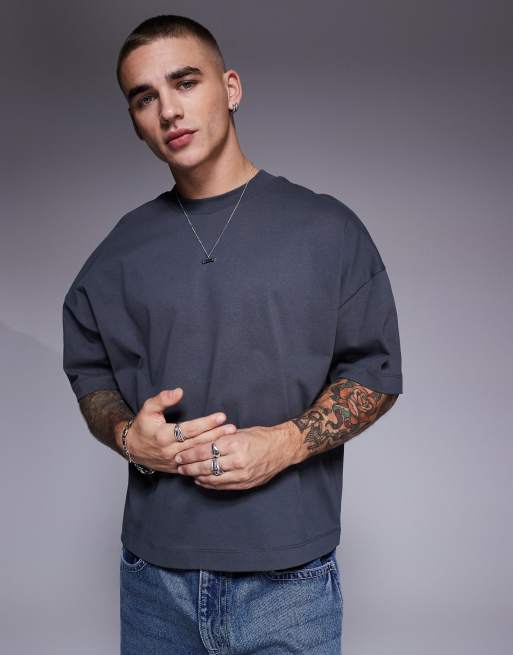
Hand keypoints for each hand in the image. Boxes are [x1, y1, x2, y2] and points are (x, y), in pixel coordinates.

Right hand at [126, 388, 236, 474]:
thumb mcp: (148, 408)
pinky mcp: (177, 469)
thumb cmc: (143, 425)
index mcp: (164, 436)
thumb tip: (179, 391)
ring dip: (215, 446)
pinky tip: (220, 453)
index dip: (206, 423)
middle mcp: (170, 451)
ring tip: (231, 438)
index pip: (189, 429)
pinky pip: (195, 464)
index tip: (221, 416)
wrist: (132, 448)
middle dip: (216, 434)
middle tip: (232, 428)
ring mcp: (174, 462)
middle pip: (198, 442)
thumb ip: (163, 399)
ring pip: (198, 454)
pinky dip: (208, 458)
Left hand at [173, 424, 291, 489]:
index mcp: (235, 444)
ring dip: (197, 476)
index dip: (190, 454)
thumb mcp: (240, 432)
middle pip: (206, 466)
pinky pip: (222, 486)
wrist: (282, 449)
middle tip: (179, 465)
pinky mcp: (245, 483)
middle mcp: (237, 460)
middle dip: (189, 466)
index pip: (205, 450)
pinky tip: (201, 480)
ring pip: (213, 478)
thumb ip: (221, 438)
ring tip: (187, 473)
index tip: (180, 454)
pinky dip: (209, 484)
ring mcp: (241, 474)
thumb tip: (202, 441)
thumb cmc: (261, 436)